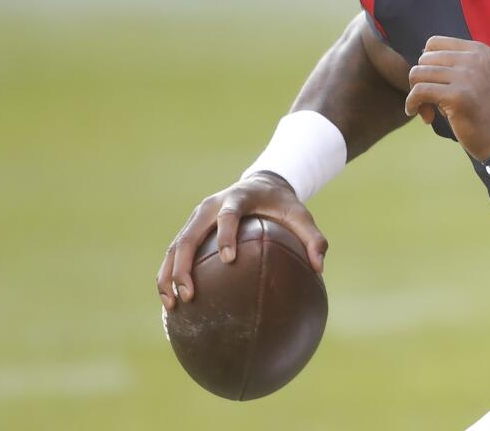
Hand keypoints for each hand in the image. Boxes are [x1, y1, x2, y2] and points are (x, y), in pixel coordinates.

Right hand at [156, 172, 327, 310]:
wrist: (261, 184)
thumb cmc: (282, 204)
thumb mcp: (301, 215)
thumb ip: (313, 238)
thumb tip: (320, 268)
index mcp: (237, 198)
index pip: (228, 215)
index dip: (226, 235)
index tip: (229, 259)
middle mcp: (210, 207)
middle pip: (189, 235)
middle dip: (184, 265)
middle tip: (189, 295)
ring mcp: (196, 218)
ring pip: (174, 246)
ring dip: (169, 275)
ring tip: (173, 305)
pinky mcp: (190, 229)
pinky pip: (174, 253)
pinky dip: (169, 276)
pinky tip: (173, 303)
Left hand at [405, 36, 489, 160]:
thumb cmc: (486, 110)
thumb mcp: (476, 76)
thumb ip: (454, 65)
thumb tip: (421, 62)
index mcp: (478, 50)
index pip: (434, 43)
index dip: (426, 63)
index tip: (432, 82)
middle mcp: (473, 58)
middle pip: (424, 59)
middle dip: (420, 80)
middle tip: (429, 101)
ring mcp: (466, 76)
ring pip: (418, 74)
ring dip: (415, 94)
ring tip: (427, 110)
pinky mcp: (457, 96)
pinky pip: (420, 91)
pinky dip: (412, 103)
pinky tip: (419, 114)